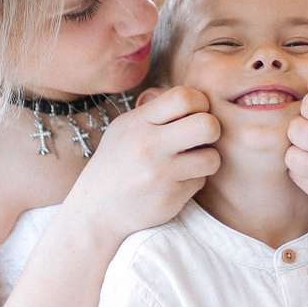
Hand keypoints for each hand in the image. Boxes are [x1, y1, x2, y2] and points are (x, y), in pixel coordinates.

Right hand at [65, 86, 219, 246]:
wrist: (95, 210)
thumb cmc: (116, 165)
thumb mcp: (124, 130)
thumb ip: (154, 113)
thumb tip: (188, 97)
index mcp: (137, 122)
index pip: (184, 97)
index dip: (199, 103)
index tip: (193, 115)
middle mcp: (149, 144)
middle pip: (207, 124)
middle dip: (212, 129)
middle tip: (201, 138)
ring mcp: (161, 172)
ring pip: (212, 157)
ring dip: (207, 160)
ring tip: (192, 162)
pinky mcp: (171, 195)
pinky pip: (201, 181)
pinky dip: (194, 180)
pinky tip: (176, 182)